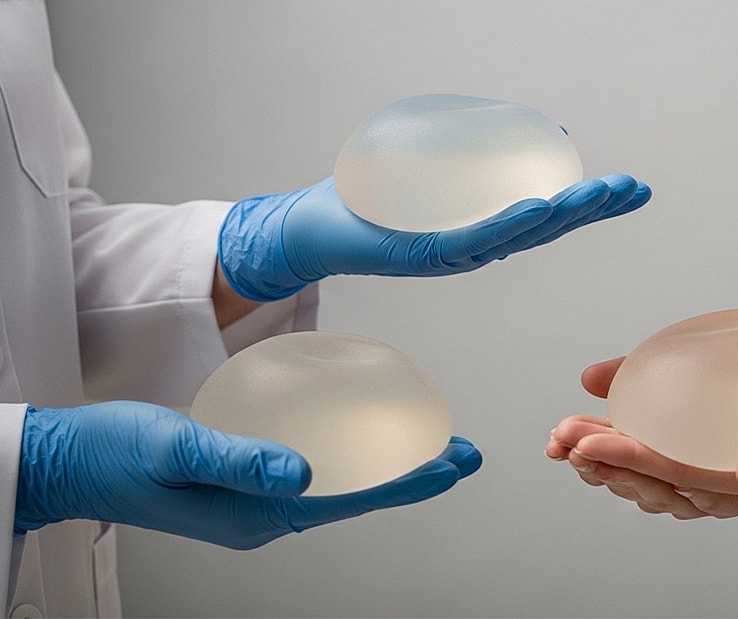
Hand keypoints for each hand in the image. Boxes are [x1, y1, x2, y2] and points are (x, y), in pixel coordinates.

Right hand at [16, 402, 481, 548]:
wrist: (69, 463)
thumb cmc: (114, 456)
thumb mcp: (174, 449)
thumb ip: (237, 459)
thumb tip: (304, 473)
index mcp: (257, 516)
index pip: (353, 499)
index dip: (409, 481)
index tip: (454, 462)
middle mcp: (265, 513)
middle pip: (357, 494)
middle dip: (413, 474)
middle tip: (463, 450)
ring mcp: (255, 499)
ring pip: (338, 481)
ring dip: (385, 462)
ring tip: (428, 439)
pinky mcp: (244, 479)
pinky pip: (310, 466)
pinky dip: (346, 450)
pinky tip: (358, 427)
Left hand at [219, 174, 650, 300]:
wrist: (313, 228)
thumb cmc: (375, 197)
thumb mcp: (443, 166)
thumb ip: (488, 152)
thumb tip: (545, 128)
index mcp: (484, 229)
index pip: (550, 214)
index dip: (593, 203)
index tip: (632, 189)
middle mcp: (477, 246)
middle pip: (547, 226)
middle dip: (594, 209)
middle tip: (634, 191)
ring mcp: (454, 252)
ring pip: (520, 233)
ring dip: (565, 214)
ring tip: (602, 194)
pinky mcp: (425, 253)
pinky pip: (476, 236)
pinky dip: (511, 222)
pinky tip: (541, 206)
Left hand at [549, 358, 737, 516]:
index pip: (679, 470)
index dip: (627, 458)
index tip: (584, 443)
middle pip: (664, 469)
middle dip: (608, 456)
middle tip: (559, 436)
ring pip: (674, 461)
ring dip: (625, 450)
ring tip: (578, 434)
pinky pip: (698, 446)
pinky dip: (661, 436)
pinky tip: (644, 422)